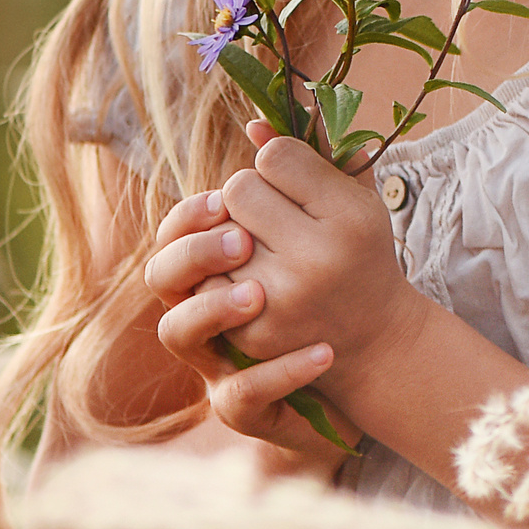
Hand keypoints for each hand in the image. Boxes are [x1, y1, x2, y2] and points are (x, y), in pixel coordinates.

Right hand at [144, 183, 344, 460]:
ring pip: (176, 335)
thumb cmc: (335, 289)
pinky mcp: (244, 407)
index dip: (190, 216)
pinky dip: (280, 373)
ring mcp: (214, 361)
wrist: (367, 364)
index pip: (174, 232)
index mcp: (213, 266)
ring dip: (212, 309)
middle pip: (161, 278)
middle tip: (241, 240)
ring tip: (260, 295)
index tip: (226, 198)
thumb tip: (264, 121)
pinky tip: (323, 351)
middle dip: (193, 254)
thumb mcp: (322, 228)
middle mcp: (200, 310)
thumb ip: (299, 176)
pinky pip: (242, 395)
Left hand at [216, 122, 420, 379]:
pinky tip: (252, 281)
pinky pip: (206, 279)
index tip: (293, 184)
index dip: (277, 163)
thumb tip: (252, 123)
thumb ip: (315, 149)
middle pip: (238, 188)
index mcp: (348, 217)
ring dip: (231, 235)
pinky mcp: (254, 332)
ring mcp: (282, 299)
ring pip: (215, 233)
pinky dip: (222, 276)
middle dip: (249, 196)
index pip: (275, 156)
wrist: (375, 337)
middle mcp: (316, 259)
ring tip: (263, 249)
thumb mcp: (358, 195)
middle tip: (272, 215)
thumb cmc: (362, 250)